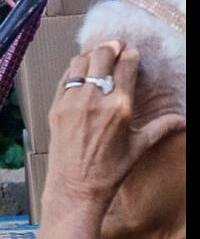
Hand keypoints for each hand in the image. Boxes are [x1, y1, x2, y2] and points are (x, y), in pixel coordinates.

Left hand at [45, 41, 184, 205]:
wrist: (75, 189)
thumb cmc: (108, 172)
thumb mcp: (139, 147)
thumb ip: (161, 127)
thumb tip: (183, 121)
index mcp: (120, 106)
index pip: (126, 63)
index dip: (130, 54)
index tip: (131, 55)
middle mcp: (95, 100)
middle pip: (102, 55)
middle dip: (110, 48)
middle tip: (115, 50)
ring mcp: (71, 103)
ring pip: (79, 62)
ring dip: (90, 56)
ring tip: (97, 60)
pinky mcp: (55, 109)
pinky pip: (64, 79)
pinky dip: (73, 71)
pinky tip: (80, 74)